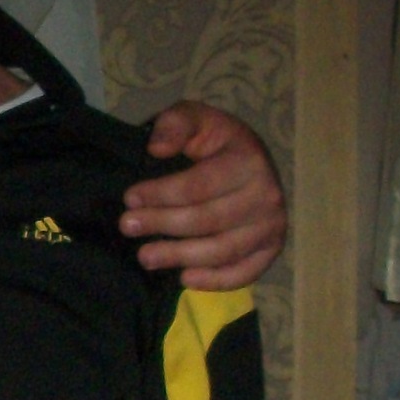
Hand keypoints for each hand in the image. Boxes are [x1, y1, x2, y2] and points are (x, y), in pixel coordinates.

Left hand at [121, 102, 286, 288]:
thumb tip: (157, 148)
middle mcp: (267, 196)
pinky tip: (184, 278)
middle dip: (162, 224)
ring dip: (180, 256)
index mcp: (249, 162)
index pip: (198, 186)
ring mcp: (271, 226)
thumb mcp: (195, 119)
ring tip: (145, 257)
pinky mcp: (270, 250)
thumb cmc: (216, 142)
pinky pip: (244, 273)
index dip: (161, 194)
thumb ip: (175, 123)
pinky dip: (215, 280)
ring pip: (222, 250)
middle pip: (206, 219)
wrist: (248, 161)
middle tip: (127, 227)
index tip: (129, 198)